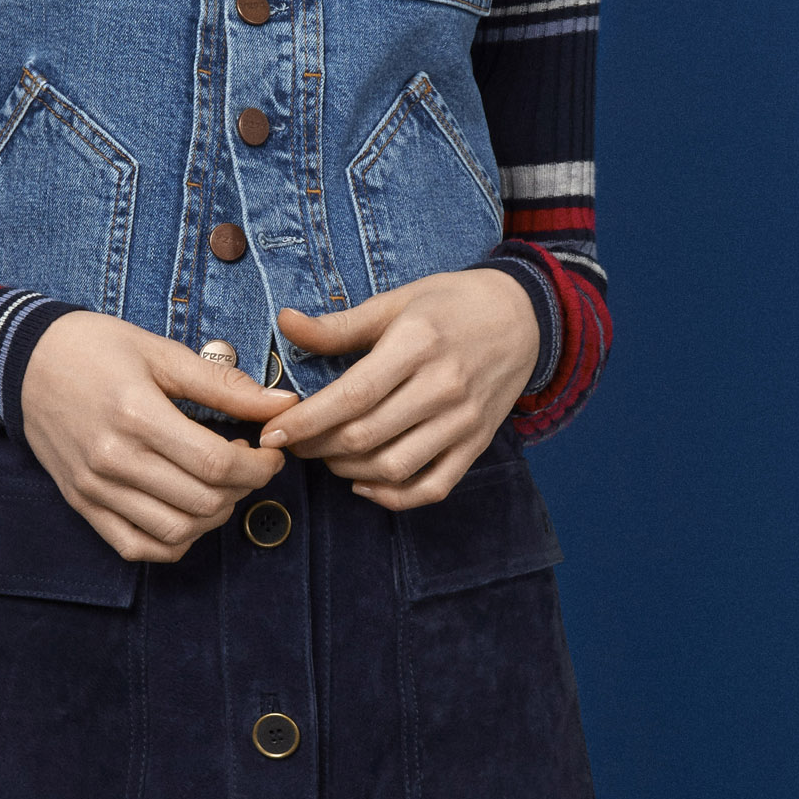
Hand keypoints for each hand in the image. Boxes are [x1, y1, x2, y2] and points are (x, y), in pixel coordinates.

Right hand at [20, 313, 299, 562]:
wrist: (24, 361)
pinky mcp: (82, 503)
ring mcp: (95, 488)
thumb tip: (283, 404)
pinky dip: (173, 542)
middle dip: (244, 488)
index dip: (258, 465)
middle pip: (203, 501)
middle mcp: (113, 459)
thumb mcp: (161, 352)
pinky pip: (136, 547)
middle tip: (249, 463)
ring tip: (220, 486)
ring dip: (215, 517)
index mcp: (136, 414)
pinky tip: (187, 513)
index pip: (216, 463)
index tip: (270, 452)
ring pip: (176, 532)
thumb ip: (224, 385)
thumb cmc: (94, 348)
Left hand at [259, 267, 542, 509]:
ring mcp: (464, 420)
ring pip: (394, 466)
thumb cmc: (451, 304)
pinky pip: (433, 486)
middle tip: (294, 442)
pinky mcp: (477, 443)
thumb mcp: (396, 302)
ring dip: (348, 471)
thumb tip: (285, 323)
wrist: (524, 316)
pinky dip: (394, 496)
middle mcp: (443, 386)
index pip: (353, 395)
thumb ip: (339, 324)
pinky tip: (364, 484)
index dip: (308, 420)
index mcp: (417, 344)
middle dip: (318, 447)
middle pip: (366, 436)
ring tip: (327, 456)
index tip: (274, 433)